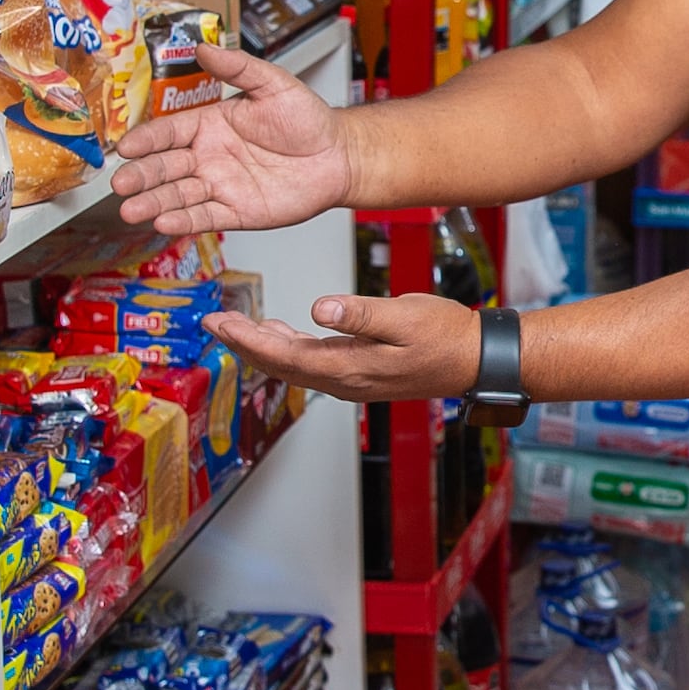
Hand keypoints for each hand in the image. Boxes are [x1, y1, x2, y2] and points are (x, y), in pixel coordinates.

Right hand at [110, 41, 353, 235]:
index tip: (125, 146)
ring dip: (153, 202)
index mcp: (209, 124)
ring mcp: (220, 185)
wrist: (338, 155)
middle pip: (166, 167)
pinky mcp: (236, 212)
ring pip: (179, 195)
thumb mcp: (272, 83)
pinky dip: (183, 221)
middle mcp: (208, 156)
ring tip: (130, 209)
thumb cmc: (307, 119)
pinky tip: (163, 222)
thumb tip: (203, 47)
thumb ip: (238, 67)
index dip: (146, 139)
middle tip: (120, 182)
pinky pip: (205, 217)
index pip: (169, 132)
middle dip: (141, 175)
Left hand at [204, 291, 478, 404]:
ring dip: (262, 346)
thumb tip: (319, 309)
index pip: (284, 356)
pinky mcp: (360, 372)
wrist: (475, 359)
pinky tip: (280, 332)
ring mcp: (352, 380)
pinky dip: (288, 348)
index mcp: (349, 368)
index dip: (247, 339)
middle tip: (213, 322)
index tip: (219, 322)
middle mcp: (344, 381)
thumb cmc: (445, 336)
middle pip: (280, 365)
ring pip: (293, 365)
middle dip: (243, 344)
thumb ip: (360, 314)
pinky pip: (312, 363)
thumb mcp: (403, 317)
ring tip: (235, 327)